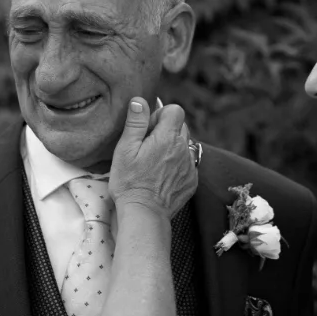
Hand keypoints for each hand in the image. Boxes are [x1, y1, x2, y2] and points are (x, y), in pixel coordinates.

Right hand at [108, 97, 196, 220]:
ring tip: (155, 162)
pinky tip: (162, 176)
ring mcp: (190, 166)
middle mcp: (183, 149)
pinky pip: (188, 163)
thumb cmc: (130, 182)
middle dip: (166, 131)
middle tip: (148, 147)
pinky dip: (177, 165)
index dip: (161, 115)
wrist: (144, 215)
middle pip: (181, 126)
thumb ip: (136, 122)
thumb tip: (140, 100)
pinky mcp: (192, 181)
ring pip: (185, 145)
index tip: (148, 130)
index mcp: (167, 138)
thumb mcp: (125, 149)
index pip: (175, 110)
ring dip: (173, 147)